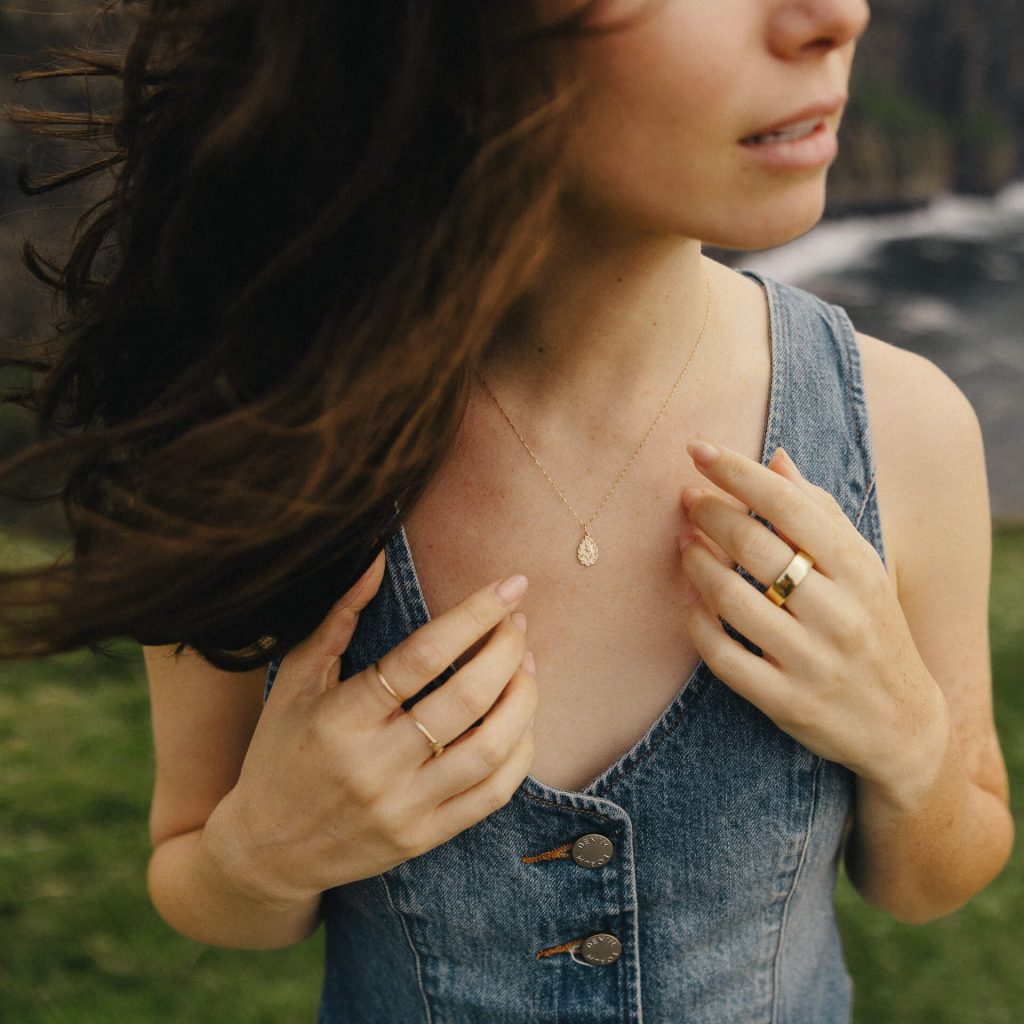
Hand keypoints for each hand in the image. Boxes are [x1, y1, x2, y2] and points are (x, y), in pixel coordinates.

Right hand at [203, 551, 536, 907]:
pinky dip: (521, 750)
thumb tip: (376, 558)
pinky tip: (521, 719)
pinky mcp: (425, 837)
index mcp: (340, 719)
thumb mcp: (292, 682)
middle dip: (506, 649)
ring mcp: (404, 808)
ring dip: (523, 697)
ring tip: (526, 663)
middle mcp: (375, 766)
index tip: (509, 586)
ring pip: (490, 747)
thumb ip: (337, 618)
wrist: (266, 852)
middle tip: (518, 623)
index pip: (422, 656)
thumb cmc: (278, 752)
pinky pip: (493, 794)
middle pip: (466, 699)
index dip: (474, 614)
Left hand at [678, 441, 949, 803]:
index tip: (697, 448)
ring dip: (694, 562)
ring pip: (730, 598)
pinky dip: (696, 620)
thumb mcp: (862, 565)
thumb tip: (776, 457)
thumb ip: (818, 511)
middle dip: (709, 513)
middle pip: (754, 547)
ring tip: (683, 541)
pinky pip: (721, 654)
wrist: (900, 724)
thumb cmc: (872, 626)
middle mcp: (838, 612)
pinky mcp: (785, 701)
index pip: (787, 504)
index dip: (736, 472)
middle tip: (687, 498)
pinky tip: (690, 599)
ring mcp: (810, 660)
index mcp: (858, 568)